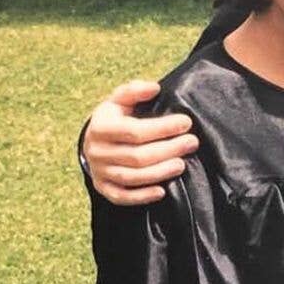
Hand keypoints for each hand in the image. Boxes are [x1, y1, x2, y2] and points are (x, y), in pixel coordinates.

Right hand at [84, 80, 196, 205]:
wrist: (92, 140)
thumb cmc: (114, 117)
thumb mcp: (119, 100)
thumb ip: (134, 90)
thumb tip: (154, 87)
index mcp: (100, 128)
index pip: (134, 131)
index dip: (162, 128)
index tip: (186, 122)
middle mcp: (97, 152)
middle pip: (136, 156)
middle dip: (168, 150)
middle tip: (192, 143)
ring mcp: (99, 172)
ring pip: (131, 177)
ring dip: (159, 172)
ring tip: (182, 164)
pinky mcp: (102, 188)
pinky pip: (121, 196)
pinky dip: (141, 196)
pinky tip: (162, 191)